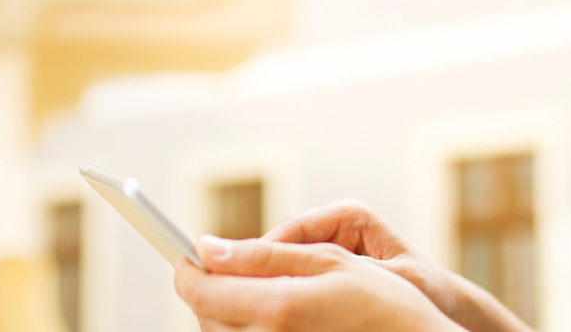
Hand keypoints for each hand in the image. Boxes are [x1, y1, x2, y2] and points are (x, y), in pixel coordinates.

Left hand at [173, 235, 460, 331]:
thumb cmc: (384, 303)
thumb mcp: (329, 262)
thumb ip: (263, 254)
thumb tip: (209, 248)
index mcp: (277, 307)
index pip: (199, 289)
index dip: (186, 268)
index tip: (187, 254)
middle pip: (205, 315)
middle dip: (207, 288)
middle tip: (226, 266)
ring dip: (225, 310)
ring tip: (257, 290)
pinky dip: (245, 328)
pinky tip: (271, 315)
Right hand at [263, 200, 533, 331]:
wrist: (447, 310)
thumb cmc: (428, 291)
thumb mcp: (389, 279)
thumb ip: (348, 272)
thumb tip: (302, 273)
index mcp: (350, 216)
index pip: (293, 230)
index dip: (263, 253)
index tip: (241, 274)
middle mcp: (335, 229)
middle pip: (282, 247)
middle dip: (260, 269)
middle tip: (237, 292)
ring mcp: (329, 251)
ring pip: (285, 266)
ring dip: (269, 284)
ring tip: (253, 306)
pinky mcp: (327, 271)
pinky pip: (296, 282)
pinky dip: (283, 296)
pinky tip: (271, 314)